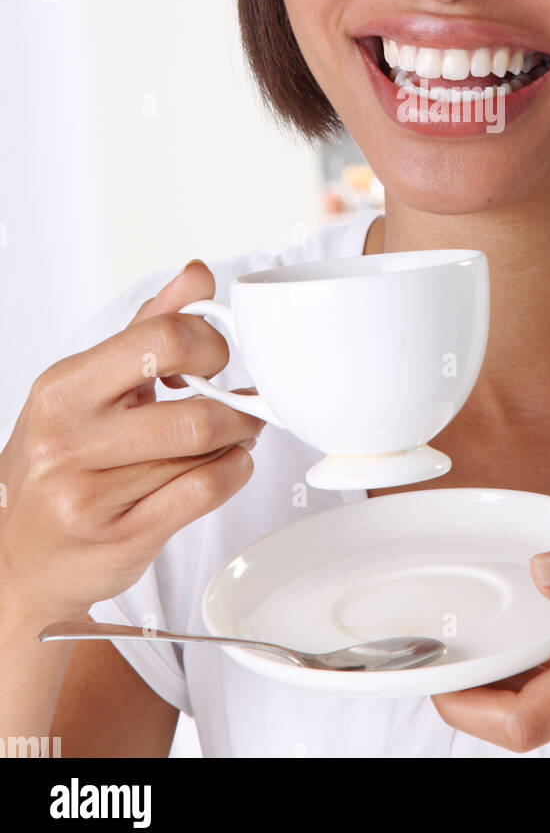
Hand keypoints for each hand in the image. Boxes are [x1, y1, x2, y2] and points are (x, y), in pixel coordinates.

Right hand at [0, 261, 265, 628]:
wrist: (20, 557)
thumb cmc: (60, 461)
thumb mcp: (87, 386)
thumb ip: (147, 326)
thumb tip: (197, 275)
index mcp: (63, 389)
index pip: (163, 339)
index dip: (209, 344)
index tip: (215, 359)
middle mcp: (70, 440)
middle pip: (193, 411)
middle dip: (236, 404)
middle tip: (243, 401)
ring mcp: (92, 494)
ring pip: (205, 454)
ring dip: (236, 440)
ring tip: (234, 433)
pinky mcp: (121, 537)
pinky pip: (204, 492)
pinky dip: (233, 472)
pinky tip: (227, 465)